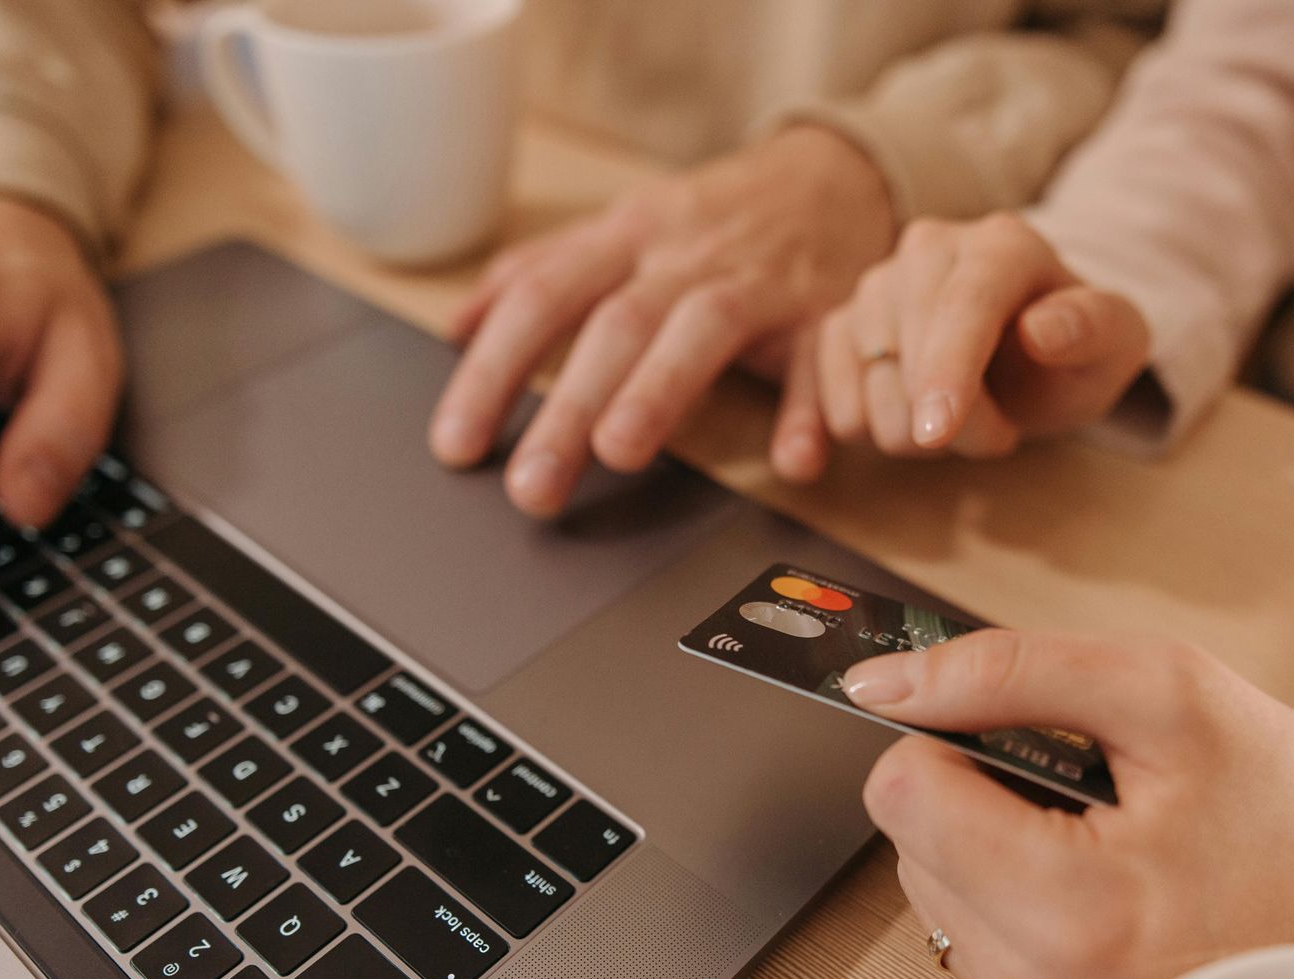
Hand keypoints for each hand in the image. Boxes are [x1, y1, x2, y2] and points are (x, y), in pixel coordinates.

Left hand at [428, 125, 894, 513]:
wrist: (835, 177)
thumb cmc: (713, 221)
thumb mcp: (622, 227)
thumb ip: (543, 272)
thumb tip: (457, 326)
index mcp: (625, 236)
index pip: (542, 297)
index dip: (494, 370)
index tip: (457, 443)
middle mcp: (684, 256)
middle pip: (616, 324)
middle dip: (568, 406)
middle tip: (531, 486)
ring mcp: (757, 282)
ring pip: (703, 329)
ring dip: (659, 390)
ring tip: (619, 453)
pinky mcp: (824, 314)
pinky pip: (817, 360)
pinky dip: (807, 411)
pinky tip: (792, 462)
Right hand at [804, 213, 1147, 461]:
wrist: (1029, 354)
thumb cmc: (1072, 353)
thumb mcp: (1114, 345)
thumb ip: (1094, 329)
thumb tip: (1045, 329)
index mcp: (1001, 245)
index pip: (965, 303)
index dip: (949, 370)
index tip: (938, 432)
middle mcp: (928, 250)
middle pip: (910, 354)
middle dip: (954, 424)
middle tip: (998, 431)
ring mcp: (876, 287)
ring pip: (868, 389)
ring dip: (914, 433)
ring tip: (956, 418)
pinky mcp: (839, 327)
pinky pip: (829, 401)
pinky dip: (855, 432)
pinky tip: (875, 434)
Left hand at [841, 630, 1293, 978]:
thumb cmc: (1276, 789)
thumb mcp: (1161, 689)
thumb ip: (1008, 671)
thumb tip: (881, 684)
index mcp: (1074, 909)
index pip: (902, 794)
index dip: (951, 739)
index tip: (1019, 736)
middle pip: (909, 844)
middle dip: (975, 794)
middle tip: (1083, 790)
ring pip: (931, 892)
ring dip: (989, 847)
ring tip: (1097, 837)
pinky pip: (972, 941)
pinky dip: (1011, 899)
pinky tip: (1095, 885)